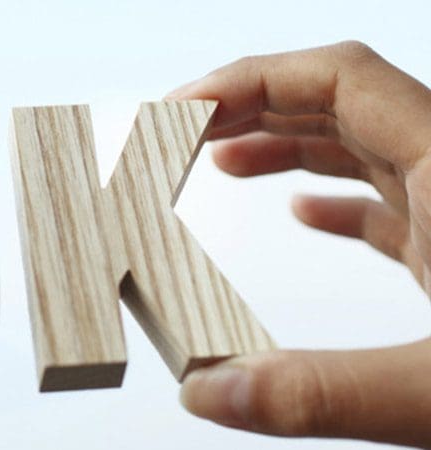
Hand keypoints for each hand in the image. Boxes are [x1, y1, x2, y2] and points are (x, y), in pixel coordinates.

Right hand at [168, 41, 430, 447]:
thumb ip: (314, 391)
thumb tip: (205, 390)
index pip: (338, 79)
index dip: (253, 79)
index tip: (187, 106)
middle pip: (342, 100)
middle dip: (256, 106)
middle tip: (187, 130)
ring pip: (364, 145)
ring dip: (289, 145)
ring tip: (222, 161)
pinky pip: (390, 199)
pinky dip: (336, 197)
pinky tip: (302, 212)